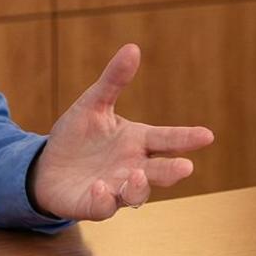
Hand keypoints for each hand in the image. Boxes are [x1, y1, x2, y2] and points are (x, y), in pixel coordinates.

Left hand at [31, 44, 214, 220]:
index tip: (207, 135)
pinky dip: (104, 200)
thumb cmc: (78, 136)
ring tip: (138, 177)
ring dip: (140, 188)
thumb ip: (114, 80)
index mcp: (137, 141)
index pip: (167, 139)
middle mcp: (133, 167)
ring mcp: (115, 189)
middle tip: (186, 167)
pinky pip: (103, 207)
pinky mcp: (93, 205)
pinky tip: (99, 188)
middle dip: (172, 170)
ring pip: (136, 195)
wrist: (47, 166)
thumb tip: (133, 48)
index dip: (186, 138)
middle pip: (159, 171)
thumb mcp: (94, 104)